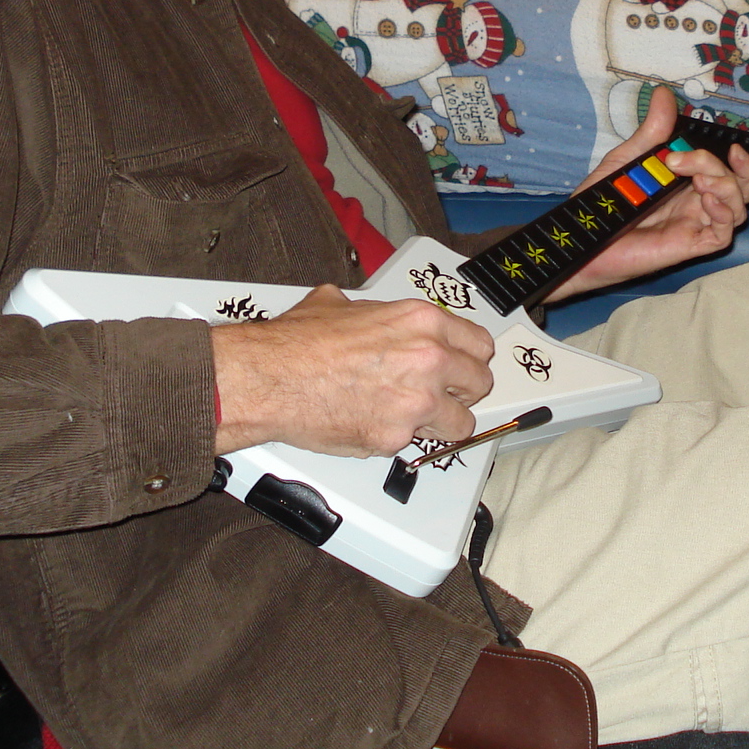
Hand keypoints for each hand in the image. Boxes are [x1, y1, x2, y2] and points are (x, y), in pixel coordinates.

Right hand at [211, 284, 494, 456]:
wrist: (268, 378)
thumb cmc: (295, 344)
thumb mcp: (341, 304)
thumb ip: (375, 314)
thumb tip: (370, 315)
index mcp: (421, 322)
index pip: (478, 344)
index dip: (469, 358)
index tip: (465, 366)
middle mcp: (428, 359)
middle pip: (480, 383)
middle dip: (464, 391)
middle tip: (446, 394)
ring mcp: (417, 402)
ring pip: (461, 423)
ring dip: (443, 423)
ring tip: (418, 418)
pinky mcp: (396, 438)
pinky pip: (414, 444)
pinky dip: (398, 439)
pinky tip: (377, 425)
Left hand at [550, 88, 748, 301]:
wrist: (584, 237)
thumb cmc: (605, 201)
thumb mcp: (629, 159)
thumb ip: (652, 133)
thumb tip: (664, 93)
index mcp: (687, 180)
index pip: (727, 165)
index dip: (736, 154)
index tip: (728, 143)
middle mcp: (697, 201)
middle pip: (739, 184)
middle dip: (731, 167)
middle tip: (698, 159)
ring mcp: (696, 223)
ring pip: (738, 206)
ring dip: (727, 187)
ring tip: (701, 181)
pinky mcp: (690, 245)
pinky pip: (723, 234)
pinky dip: (724, 214)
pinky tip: (707, 200)